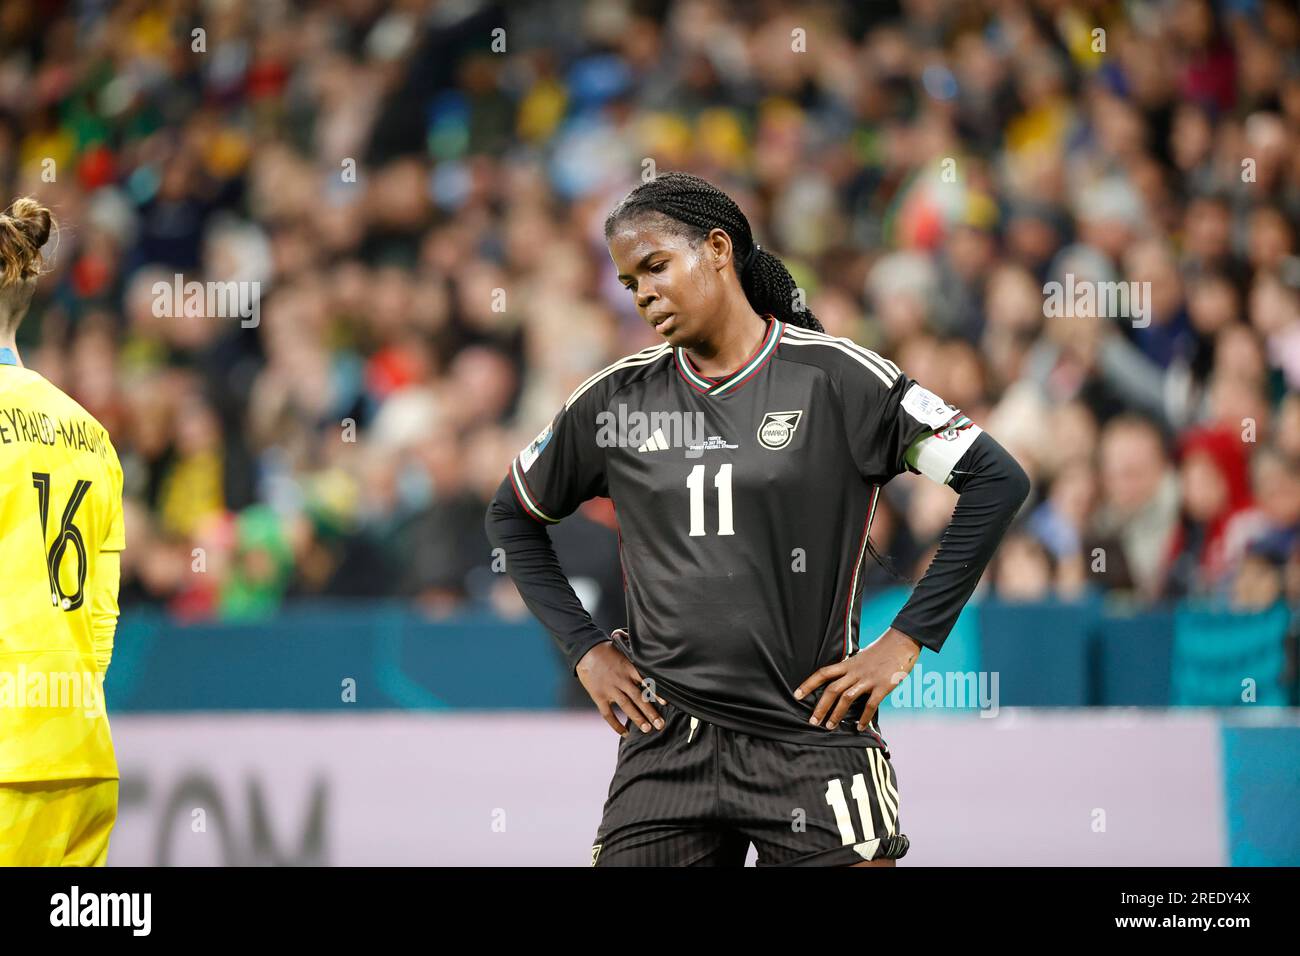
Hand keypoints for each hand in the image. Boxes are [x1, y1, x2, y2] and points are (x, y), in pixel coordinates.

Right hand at [576, 629, 666, 737]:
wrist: (585, 650)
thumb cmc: (607, 649)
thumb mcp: (624, 649)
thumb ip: (637, 658)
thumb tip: (652, 658)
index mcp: (629, 668)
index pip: (645, 682)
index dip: (656, 693)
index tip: (665, 704)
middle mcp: (621, 680)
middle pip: (638, 698)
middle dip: (650, 712)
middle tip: (660, 724)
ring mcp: (609, 689)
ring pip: (626, 706)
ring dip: (637, 719)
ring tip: (647, 729)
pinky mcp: (598, 696)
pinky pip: (608, 713)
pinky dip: (616, 724)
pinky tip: (625, 733)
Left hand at [793, 627, 920, 730]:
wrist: (901, 642)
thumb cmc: (881, 651)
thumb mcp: (860, 657)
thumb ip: (850, 669)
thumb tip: (840, 682)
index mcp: (848, 664)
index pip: (823, 673)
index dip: (808, 684)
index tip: (796, 695)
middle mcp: (855, 672)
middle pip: (832, 689)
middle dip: (820, 706)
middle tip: (812, 721)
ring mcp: (868, 679)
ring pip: (847, 698)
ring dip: (837, 714)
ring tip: (830, 726)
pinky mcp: (882, 686)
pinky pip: (870, 705)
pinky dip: (864, 718)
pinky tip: (859, 727)